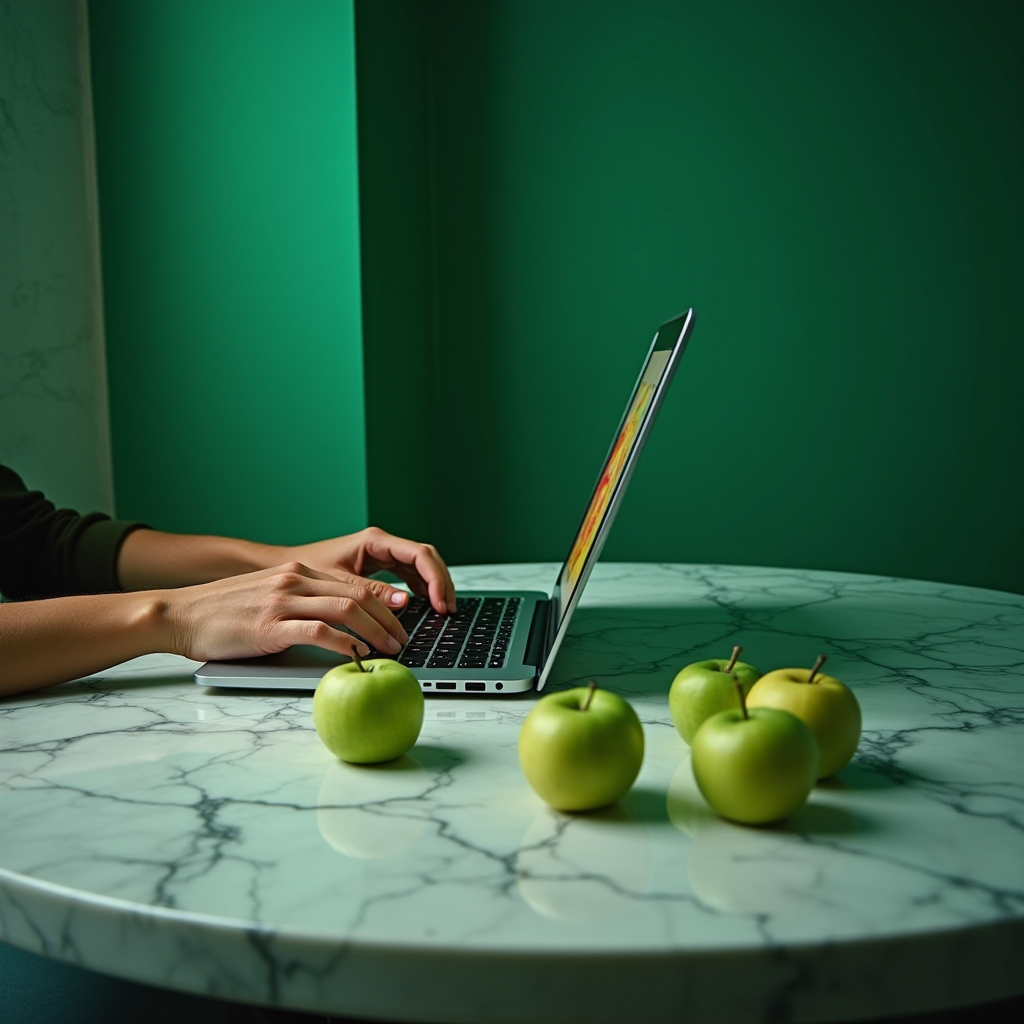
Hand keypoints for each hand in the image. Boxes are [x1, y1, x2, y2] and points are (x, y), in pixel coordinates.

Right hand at [163, 561, 409, 662]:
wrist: (180, 615)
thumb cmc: (223, 613)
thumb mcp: (268, 597)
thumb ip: (300, 601)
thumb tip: (338, 624)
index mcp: (296, 571)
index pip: (353, 583)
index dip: (383, 601)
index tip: (401, 619)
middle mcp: (293, 580)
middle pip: (357, 594)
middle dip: (387, 618)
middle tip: (402, 640)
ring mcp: (283, 602)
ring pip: (346, 609)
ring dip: (375, 632)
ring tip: (389, 651)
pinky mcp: (271, 626)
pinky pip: (320, 631)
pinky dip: (345, 644)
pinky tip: (358, 656)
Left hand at [281, 527, 455, 614]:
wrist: (285, 569)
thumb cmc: (305, 571)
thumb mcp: (339, 584)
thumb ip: (371, 592)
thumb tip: (405, 601)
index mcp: (374, 541)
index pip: (419, 554)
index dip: (436, 578)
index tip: (440, 603)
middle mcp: (382, 544)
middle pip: (426, 558)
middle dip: (442, 582)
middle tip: (448, 610)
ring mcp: (383, 554)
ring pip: (421, 566)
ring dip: (435, 586)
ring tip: (443, 611)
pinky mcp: (380, 566)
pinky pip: (410, 574)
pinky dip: (422, 589)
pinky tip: (426, 606)